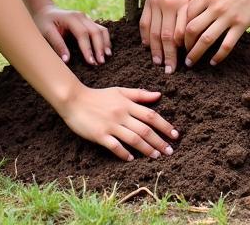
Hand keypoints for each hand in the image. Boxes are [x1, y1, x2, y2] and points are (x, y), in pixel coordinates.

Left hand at [33, 3, 111, 65]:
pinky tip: (106, 50)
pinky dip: (104, 39)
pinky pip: (100, 29)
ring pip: (101, 29)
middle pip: (95, 31)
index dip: (88, 48)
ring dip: (105, 43)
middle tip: (100, 63)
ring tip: (106, 57)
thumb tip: (67, 61)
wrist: (45, 10)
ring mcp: (86, 18)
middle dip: (99, 47)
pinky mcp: (88, 22)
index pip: (83, 34)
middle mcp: (81, 16)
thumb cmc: (43, 22)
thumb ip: (57, 44)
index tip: (91, 62)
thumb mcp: (46, 32)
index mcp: (71, 18)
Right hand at [60, 84, 177, 161]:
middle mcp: (121, 114)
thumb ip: (139, 94)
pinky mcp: (100, 135)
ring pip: (134, 139)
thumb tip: (158, 95)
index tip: (175, 135)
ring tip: (156, 156)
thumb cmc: (98, 96)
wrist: (74, 100)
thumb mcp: (119, 90)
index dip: (164, 125)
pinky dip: (124, 153)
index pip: (150, 115)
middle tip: (170, 151)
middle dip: (159, 141)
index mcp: (127, 103)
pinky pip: (115, 146)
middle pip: (145, 129)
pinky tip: (132, 159)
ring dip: (147, 149)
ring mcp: (111, 125)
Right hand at [139, 0, 209, 72]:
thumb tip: (195, 42)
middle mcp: (168, 3)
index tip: (183, 65)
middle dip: (167, 56)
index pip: (179, 36)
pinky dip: (145, 35)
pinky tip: (147, 46)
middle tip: (169, 71)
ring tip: (157, 62)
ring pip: (153, 31)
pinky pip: (145, 21)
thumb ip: (197, 18)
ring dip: (154, 50)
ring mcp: (156, 1)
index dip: (180, 53)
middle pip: (165, 37)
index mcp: (183, 4)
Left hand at [182, 0, 249, 67]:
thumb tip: (186, 5)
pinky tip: (213, 62)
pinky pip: (227, 45)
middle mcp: (214, 6)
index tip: (178, 37)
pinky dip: (218, 56)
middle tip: (183, 53)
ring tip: (191, 63)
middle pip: (192, 29)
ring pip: (206, 39)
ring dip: (196, 53)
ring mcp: (228, 16)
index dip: (180, 28)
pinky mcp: (241, 24)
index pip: (186, 15)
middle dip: (185, 44)